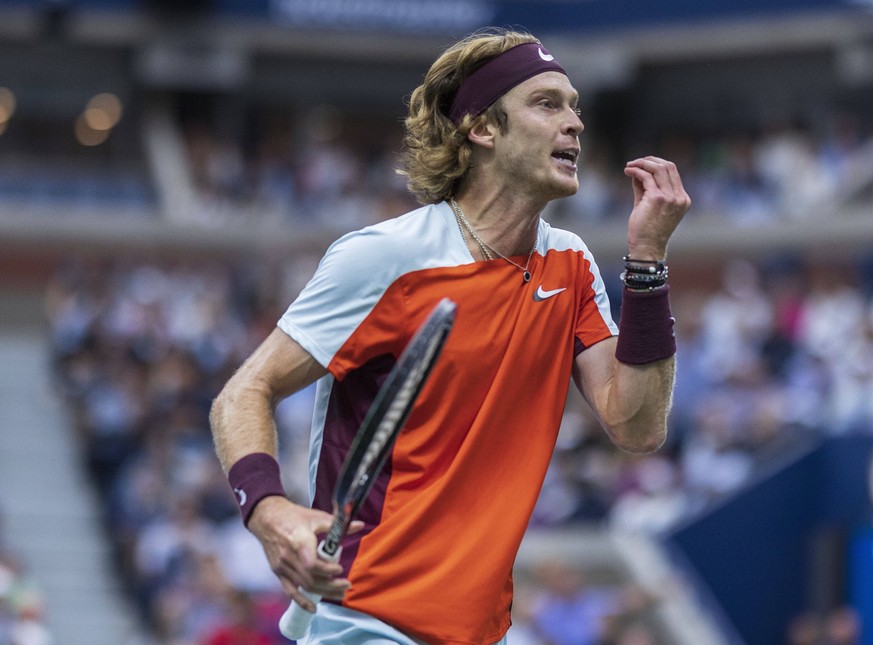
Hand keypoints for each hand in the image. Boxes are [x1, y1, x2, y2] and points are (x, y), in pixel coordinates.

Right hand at [247, 496, 362, 610]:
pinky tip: (313, 608)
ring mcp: (282, 566)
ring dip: (323, 591)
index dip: (327, 569)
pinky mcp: (278, 572)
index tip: (339, 569)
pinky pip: (289, 590)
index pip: (312, 563)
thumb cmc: (293, 516)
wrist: (267, 518)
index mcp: (299, 541)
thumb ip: (337, 524)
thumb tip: (359, 525)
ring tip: (340, 593)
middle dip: (331, 584)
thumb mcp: (316, 517)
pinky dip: (301, 601)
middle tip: (347, 585)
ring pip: (304, 585)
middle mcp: (289, 557)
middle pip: (311, 578)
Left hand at [623, 156, 690, 259]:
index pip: (673, 171)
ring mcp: (669, 197)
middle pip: (667, 166)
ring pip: (658, 169)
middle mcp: (679, 197)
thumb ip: (646, 188)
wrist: (647, 247)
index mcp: (682, 198)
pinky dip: (636, 172)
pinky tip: (627, 171)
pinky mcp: (657, 198)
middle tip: (635, 162)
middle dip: (649, 161)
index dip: (657, 164)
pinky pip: (646, 177)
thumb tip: (639, 171)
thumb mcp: (649, 205)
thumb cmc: (647, 230)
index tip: (643, 164)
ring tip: (629, 166)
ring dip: (641, 164)